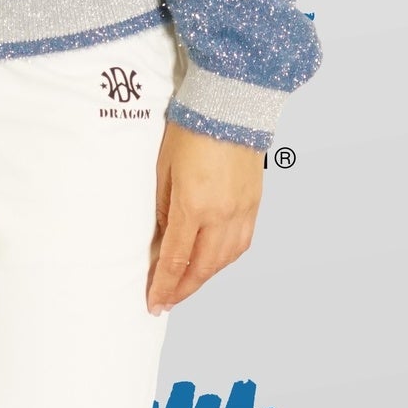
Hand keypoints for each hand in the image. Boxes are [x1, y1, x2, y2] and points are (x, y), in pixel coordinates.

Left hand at [147, 122, 263, 312]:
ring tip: (186, 286)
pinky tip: (212, 264)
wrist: (230, 105)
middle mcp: (222, 214)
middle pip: (202, 268)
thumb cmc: (190, 131)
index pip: (175, 259)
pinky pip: (241, 244)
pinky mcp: (254, 204)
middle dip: (182, 290)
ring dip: (204, 278)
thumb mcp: (163, 170)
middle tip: (166, 301)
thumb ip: (161, 208)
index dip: (163, 286)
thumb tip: (160, 240)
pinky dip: (224, 260)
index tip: (153, 303)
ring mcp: (242, 211)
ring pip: (224, 260)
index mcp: (194, 205)